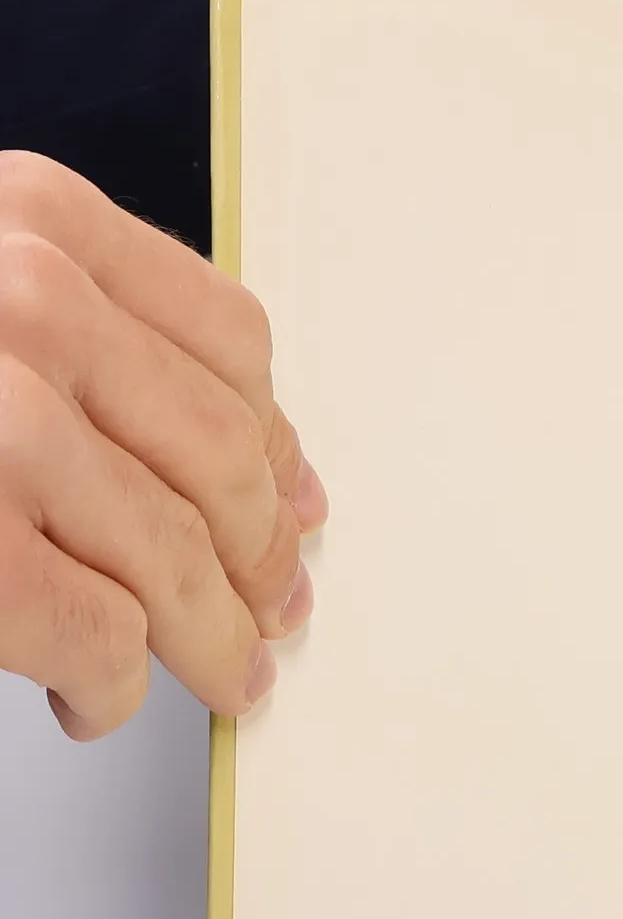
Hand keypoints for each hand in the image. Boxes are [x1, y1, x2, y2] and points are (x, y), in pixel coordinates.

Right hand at [0, 154, 325, 739]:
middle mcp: (24, 299)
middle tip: (271, 622)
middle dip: (260, 563)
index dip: (278, 447)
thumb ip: (82, 325)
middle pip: (221, 460)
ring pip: (176, 555)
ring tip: (219, 678)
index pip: (231, 345)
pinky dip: (114, 683)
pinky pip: (94, 630)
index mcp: (33, 219)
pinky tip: (94, 699)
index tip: (299, 512)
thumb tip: (267, 460)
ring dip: (210, 638)